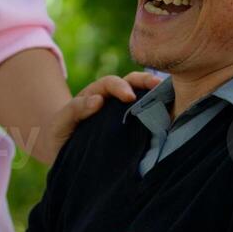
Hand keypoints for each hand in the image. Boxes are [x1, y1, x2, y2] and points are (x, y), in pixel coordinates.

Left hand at [38, 71, 162, 163]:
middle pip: (131, 82)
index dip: (120, 87)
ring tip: (171, 95)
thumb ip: (75, 110)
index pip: (110, 84)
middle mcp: (111, 100)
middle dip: (144, 80)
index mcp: (95, 95)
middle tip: (157, 85)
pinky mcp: (130, 128)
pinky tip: (172, 115)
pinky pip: (146, 116)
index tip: (129, 97)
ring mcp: (122, 113)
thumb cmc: (60, 133)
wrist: (61, 151)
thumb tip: (98, 100)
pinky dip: (159, 111)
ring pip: (142, 96)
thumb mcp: (61, 121)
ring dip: (156, 93)